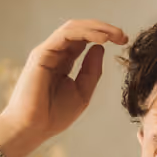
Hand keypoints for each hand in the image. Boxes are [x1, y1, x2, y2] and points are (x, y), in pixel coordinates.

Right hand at [0, 20, 127, 156]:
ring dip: (97, 28)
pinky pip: (65, 35)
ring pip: (73, 28)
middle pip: (80, 31)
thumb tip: (100, 48)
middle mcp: (55, 53)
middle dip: (104, 29)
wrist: (33, 128)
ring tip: (115, 35)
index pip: (84, 40)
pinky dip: (85, 33)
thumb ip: (91, 70)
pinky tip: (101, 39)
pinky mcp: (42, 53)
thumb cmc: (53, 115)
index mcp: (64, 62)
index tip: (123, 41)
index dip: (104, 36)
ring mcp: (48, 51)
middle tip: (123, 36)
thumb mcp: (82, 92)